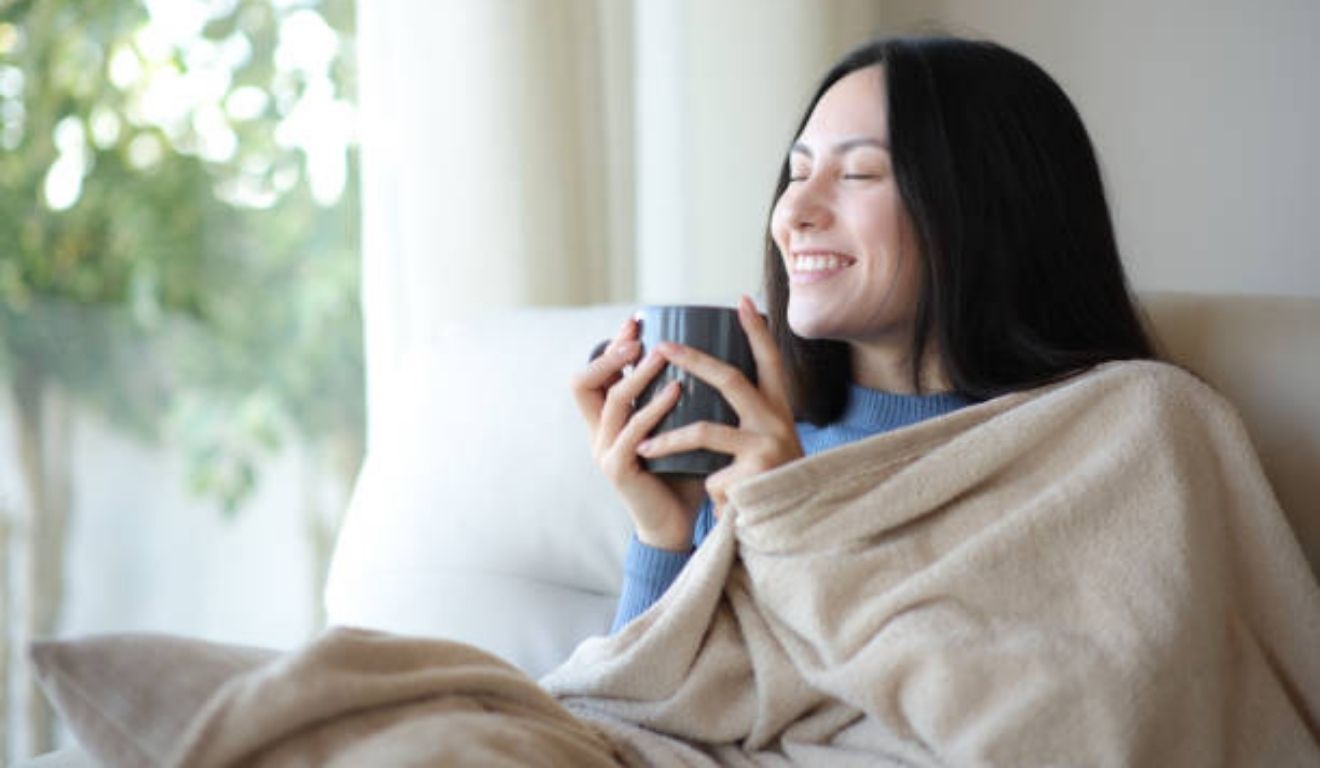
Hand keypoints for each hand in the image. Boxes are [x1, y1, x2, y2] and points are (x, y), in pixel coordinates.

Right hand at [571, 313, 707, 550]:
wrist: (678, 525)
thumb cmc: (683, 473)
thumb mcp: (676, 428)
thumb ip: (676, 398)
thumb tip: (705, 351)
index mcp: (607, 422)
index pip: (595, 375)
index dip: (610, 346)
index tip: (635, 321)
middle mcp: (598, 434)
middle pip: (582, 382)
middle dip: (610, 354)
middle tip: (639, 335)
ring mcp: (604, 452)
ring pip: (611, 401)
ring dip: (637, 374)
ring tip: (663, 353)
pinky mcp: (618, 470)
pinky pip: (632, 431)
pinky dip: (654, 407)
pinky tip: (677, 390)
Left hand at [635, 295, 802, 515]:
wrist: (795, 533)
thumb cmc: (769, 488)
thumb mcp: (764, 450)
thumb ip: (742, 425)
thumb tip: (696, 393)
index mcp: (780, 413)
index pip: (770, 363)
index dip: (757, 331)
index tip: (742, 300)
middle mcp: (779, 423)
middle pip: (732, 379)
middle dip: (694, 360)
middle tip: (663, 346)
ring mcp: (768, 449)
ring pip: (705, 431)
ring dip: (668, 441)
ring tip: (642, 447)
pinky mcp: (755, 477)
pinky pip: (710, 476)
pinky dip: (708, 491)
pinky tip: (722, 507)